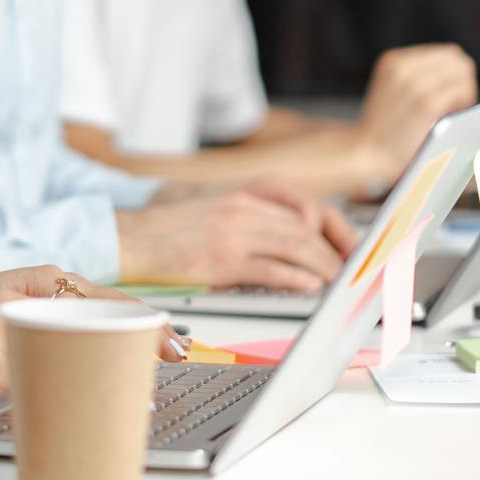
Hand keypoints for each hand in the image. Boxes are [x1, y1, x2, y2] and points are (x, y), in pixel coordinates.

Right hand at [0, 285, 184, 416]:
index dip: (145, 318)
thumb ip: (33, 325)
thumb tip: (82, 353)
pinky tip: (98, 407)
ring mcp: (8, 323)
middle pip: (102, 315)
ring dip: (118, 367)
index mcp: (25, 281)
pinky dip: (78, 391)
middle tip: (177, 358)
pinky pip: (45, 374)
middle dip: (144, 339)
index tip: (177, 341)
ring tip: (147, 388)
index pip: (101, 295)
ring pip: (82, 342)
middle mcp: (22, 294)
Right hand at [117, 186, 354, 292]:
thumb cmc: (168, 229)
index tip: (350, 244)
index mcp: (243, 193)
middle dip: (335, 251)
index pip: (304, 204)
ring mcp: (233, 232)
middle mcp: (242, 208)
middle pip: (306, 227)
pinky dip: (296, 278)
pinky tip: (309, 287)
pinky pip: (271, 268)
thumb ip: (252, 215)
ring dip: (323, 267)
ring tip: (336, 283)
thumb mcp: (215, 206)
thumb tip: (294, 237)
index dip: (334, 225)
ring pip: (296, 246)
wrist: (129, 237)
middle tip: (350, 271)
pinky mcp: (221, 260)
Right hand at [355, 44, 477, 186]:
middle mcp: (403, 66)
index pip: (446, 53)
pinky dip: (463, 103)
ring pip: (462, 72)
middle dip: (462, 81)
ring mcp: (414, 83)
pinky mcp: (426, 103)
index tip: (448, 95)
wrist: (366, 154)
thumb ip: (417, 77)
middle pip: (456, 59)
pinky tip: (451, 118)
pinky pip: (461, 90)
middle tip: (454, 106)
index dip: (453, 74)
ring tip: (450, 113)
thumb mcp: (392, 90)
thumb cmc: (384, 130)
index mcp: (393, 60)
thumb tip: (459, 73)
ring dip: (464, 92)